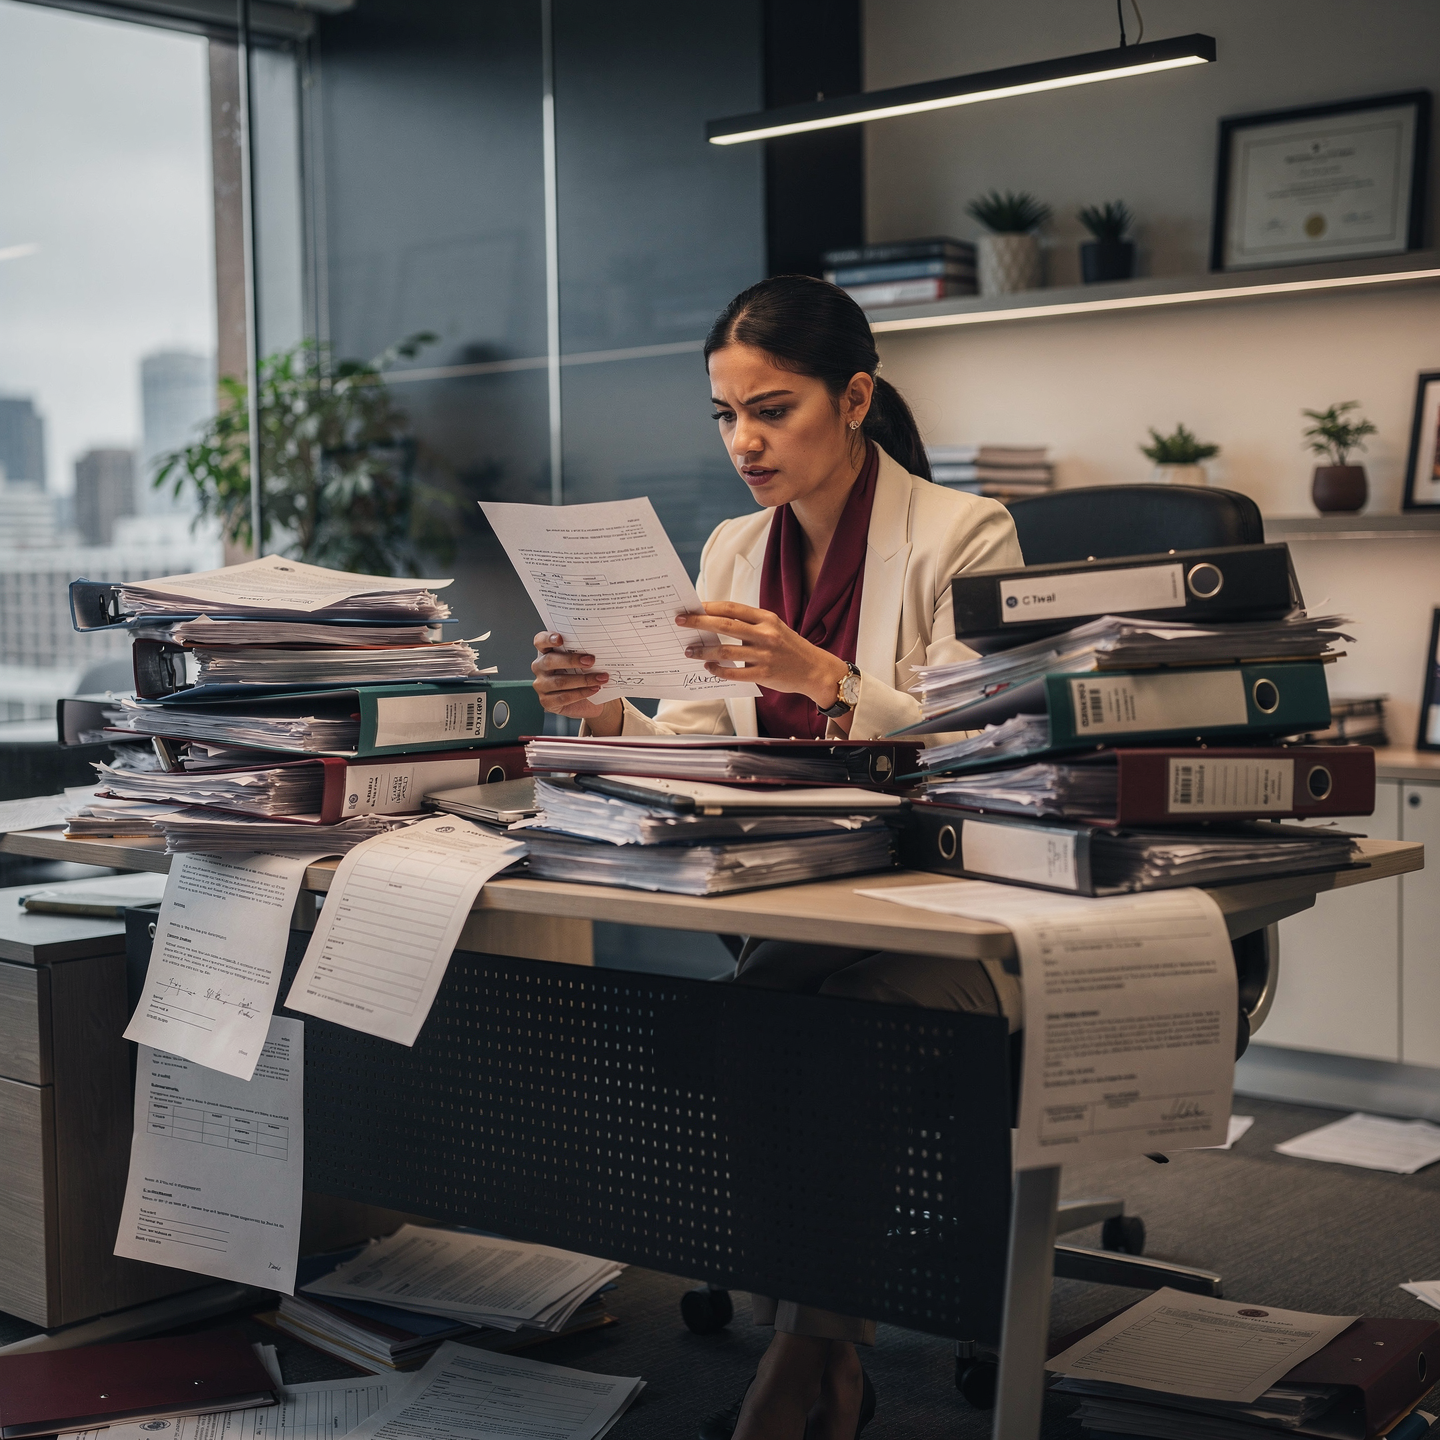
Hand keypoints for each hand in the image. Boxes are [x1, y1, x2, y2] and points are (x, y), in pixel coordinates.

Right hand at [530, 632, 622, 732]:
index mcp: (546, 651)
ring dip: (583, 680)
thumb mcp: (585, 659)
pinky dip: (581, 693)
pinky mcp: (547, 701)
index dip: (548, 639)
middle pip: (549, 661)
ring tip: (601, 678)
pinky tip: (594, 689)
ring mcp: (541, 685)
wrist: (592, 698)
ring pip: (559, 682)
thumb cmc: (586, 673)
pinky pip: (563, 697)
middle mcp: (540, 667)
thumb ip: (585, 651)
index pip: (540, 641)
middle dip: (571, 660)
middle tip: (591, 660)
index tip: (560, 639)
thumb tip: (599, 645)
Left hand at [675, 602, 848, 707]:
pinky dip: (719, 670)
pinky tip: (709, 667)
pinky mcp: (764, 675)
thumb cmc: (790, 648)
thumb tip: (715, 622)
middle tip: (680, 622)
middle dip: (698, 622)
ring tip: (689, 651)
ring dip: (704, 650)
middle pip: (724, 624)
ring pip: (726, 650)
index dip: (709, 607)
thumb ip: (749, 624)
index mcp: (766, 618)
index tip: (691, 607)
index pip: (732, 608)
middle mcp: (765, 634)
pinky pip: (734, 673)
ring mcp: (765, 655)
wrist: (815, 670)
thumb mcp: (774, 627)